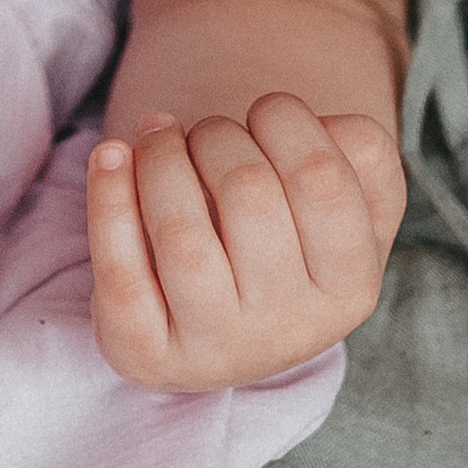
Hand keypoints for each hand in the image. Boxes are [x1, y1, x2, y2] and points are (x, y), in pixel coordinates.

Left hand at [87, 95, 407, 391]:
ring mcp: (215, 349)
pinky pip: (119, 272)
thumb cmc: (282, 231)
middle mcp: (291, 331)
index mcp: (351, 287)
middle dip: (215, 133)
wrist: (217, 320)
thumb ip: (360, 152)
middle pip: (247, 191)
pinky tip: (110, 155)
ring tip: (158, 138)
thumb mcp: (345, 197)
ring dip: (160, 156)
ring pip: (181, 232)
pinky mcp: (146, 354)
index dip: (284, 118)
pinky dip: (107, 197)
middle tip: (205, 135)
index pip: (322, 177)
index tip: (264, 113)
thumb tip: (326, 128)